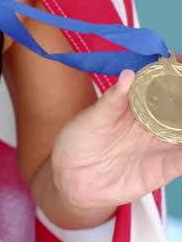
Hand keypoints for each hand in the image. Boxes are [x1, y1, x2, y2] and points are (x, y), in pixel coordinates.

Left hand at [47, 70, 181, 220]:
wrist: (71, 180)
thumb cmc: (78, 142)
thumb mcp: (91, 118)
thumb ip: (112, 100)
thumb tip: (128, 74)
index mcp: (139, 102)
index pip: (165, 82)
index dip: (175, 72)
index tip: (180, 61)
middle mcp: (155, 121)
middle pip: (181, 107)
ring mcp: (161, 144)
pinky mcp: (163, 168)